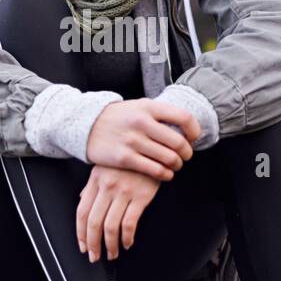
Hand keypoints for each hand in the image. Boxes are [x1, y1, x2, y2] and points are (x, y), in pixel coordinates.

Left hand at [76, 165, 161, 261]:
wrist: (152, 145)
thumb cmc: (129, 158)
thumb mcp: (105, 167)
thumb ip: (92, 185)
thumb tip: (82, 201)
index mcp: (95, 180)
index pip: (82, 212)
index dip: (81, 233)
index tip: (83, 246)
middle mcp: (107, 186)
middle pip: (93, 222)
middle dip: (93, 244)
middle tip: (95, 256)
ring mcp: (124, 191)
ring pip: (110, 226)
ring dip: (110, 245)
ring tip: (112, 253)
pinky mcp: (141, 196)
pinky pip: (129, 223)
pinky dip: (127, 237)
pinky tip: (128, 243)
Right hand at [85, 97, 200, 178]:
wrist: (86, 125)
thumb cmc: (118, 117)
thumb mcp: (138, 106)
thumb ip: (160, 114)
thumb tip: (186, 127)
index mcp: (148, 107)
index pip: (183, 117)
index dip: (194, 130)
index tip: (193, 138)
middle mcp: (141, 122)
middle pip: (178, 142)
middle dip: (187, 153)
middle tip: (186, 156)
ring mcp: (132, 141)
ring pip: (169, 158)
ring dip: (177, 165)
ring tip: (175, 165)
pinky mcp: (124, 158)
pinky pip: (154, 170)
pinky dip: (165, 174)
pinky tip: (165, 174)